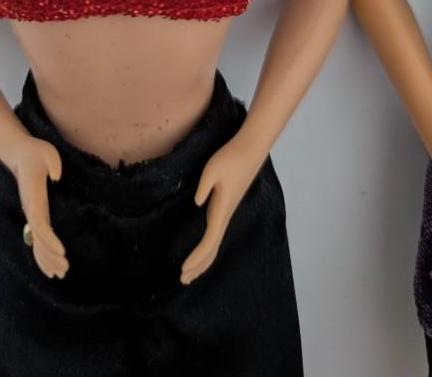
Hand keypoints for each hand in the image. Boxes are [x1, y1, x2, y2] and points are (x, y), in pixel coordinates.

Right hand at [8, 134, 68, 279]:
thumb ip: (53, 162)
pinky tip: (49, 265)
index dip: (49, 239)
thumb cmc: (35, 152)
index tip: (62, 251)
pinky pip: (36, 237)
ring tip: (60, 273)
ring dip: (46, 259)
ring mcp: (31, 212)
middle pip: (37, 239)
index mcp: (34, 197)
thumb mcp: (47, 151)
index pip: (39, 224)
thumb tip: (57, 177)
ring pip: (35, 242)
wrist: (19, 153)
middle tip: (64, 269)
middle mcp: (31, 209)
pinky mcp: (35, 212)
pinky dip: (41, 253)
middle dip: (50, 256)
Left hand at [181, 134, 263, 284]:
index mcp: (221, 210)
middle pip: (212, 248)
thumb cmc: (230, 158)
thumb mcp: (212, 168)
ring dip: (203, 259)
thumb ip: (204, 186)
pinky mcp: (224, 207)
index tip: (183, 269)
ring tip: (190, 273)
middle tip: (182, 280)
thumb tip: (197, 203)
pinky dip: (208, 247)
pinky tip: (203, 250)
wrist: (249, 150)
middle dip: (198, 266)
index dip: (197, 257)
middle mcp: (224, 216)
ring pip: (215, 243)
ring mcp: (225, 213)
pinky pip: (215, 234)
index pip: (208, 241)